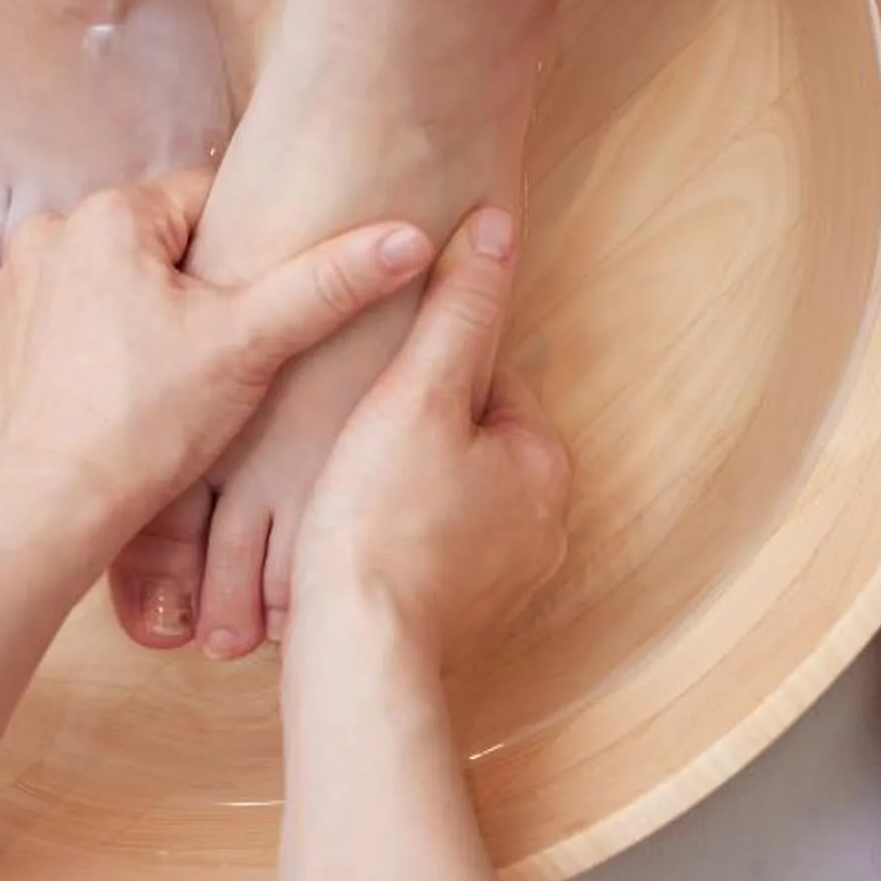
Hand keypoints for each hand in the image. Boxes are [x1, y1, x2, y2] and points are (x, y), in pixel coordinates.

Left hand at [0, 169, 432, 570]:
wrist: (52, 511)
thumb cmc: (151, 422)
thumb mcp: (253, 345)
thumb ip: (330, 283)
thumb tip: (410, 235)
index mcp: (111, 214)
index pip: (208, 203)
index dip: (246, 258)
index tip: (254, 311)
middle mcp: (48, 234)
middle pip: (156, 244)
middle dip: (191, 288)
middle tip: (217, 352)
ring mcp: (11, 289)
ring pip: (109, 283)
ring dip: (139, 315)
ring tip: (168, 379)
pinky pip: (61, 326)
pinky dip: (90, 351)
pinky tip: (118, 396)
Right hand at [289, 208, 572, 671]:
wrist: (356, 656)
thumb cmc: (381, 519)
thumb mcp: (417, 392)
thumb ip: (460, 308)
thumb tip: (501, 225)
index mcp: (542, 465)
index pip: (490, 383)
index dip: (424, 370)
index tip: (373, 380)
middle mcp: (540, 528)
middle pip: (468, 443)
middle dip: (412, 431)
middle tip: (345, 431)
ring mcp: (501, 583)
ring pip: (444, 501)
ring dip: (396, 486)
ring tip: (338, 482)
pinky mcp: (455, 623)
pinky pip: (424, 556)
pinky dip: (389, 540)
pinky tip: (341, 535)